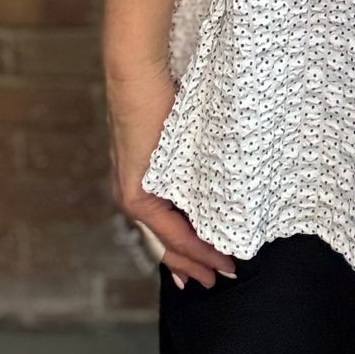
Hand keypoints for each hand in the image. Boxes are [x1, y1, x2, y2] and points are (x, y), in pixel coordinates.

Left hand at [105, 60, 235, 290]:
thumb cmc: (164, 89)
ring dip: (195, 260)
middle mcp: (133, 192)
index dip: (190, 250)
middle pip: (164, 242)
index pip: (166, 225)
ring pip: (166, 239)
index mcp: (144, 180)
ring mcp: (132, 193)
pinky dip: (190, 243)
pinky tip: (210, 253)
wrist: (139, 71)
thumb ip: (193, 155)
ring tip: (222, 273)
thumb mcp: (182, 132)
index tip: (214, 264)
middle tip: (219, 282)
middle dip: (193, 266)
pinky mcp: (135, 189)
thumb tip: (220, 167)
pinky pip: (165, 226)